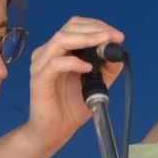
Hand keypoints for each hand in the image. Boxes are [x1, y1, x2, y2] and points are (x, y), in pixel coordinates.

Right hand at [25, 16, 124, 150]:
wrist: (54, 131)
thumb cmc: (71, 106)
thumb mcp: (97, 83)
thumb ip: (106, 67)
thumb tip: (118, 52)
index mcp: (59, 50)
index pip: (75, 26)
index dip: (96, 26)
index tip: (117, 35)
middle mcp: (47, 53)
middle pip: (68, 29)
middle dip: (94, 30)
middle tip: (113, 37)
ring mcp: (40, 65)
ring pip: (60, 40)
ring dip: (85, 39)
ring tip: (103, 43)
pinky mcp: (38, 80)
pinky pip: (54, 64)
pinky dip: (73, 62)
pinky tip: (87, 67)